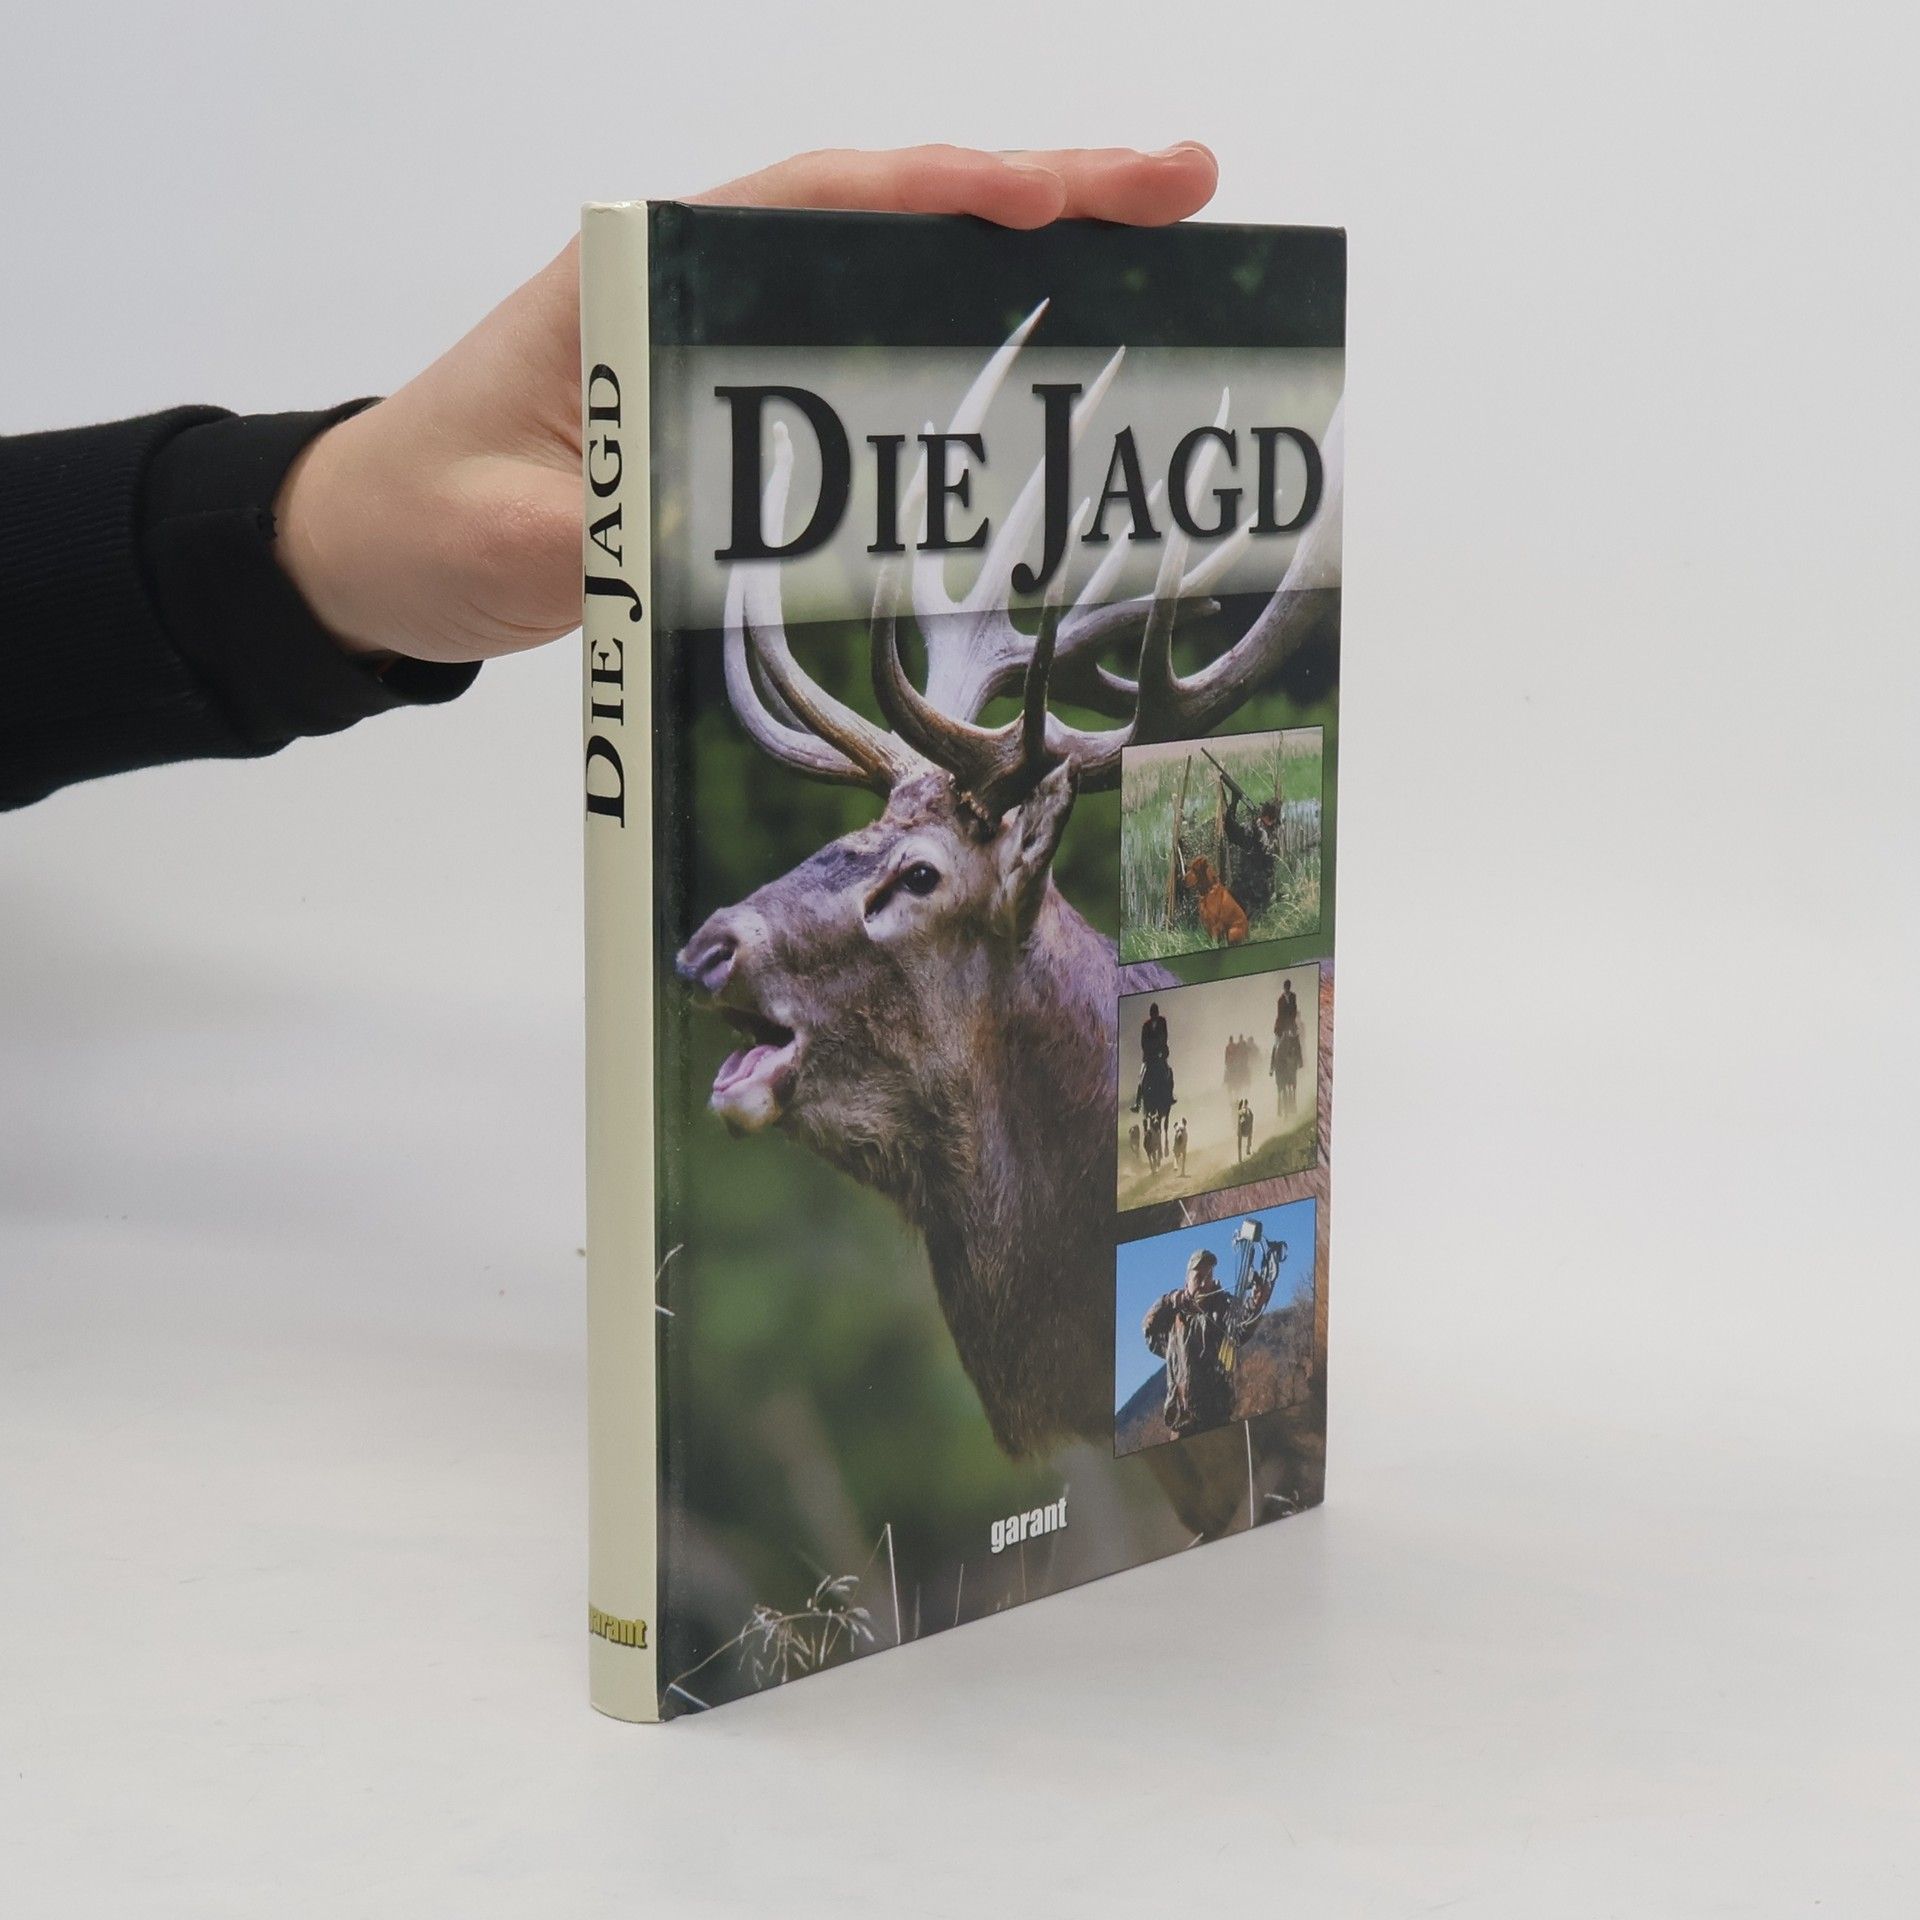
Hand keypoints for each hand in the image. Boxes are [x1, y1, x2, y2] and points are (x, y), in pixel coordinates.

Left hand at [274, 144, 1218, 664]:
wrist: (372, 547)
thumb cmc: (422, 519)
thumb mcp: (504, 538)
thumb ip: (598, 540)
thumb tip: (699, 556)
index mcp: (642, 276)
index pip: (821, 201)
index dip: (953, 192)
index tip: (1067, 195)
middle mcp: (700, 285)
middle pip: (891, 219)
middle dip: (1042, 203)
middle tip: (1187, 195)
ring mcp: (728, 344)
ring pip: (896, 283)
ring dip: (1026, 272)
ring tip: (1163, 265)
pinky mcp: (742, 410)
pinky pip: (871, 366)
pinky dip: (962, 357)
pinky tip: (1045, 372)